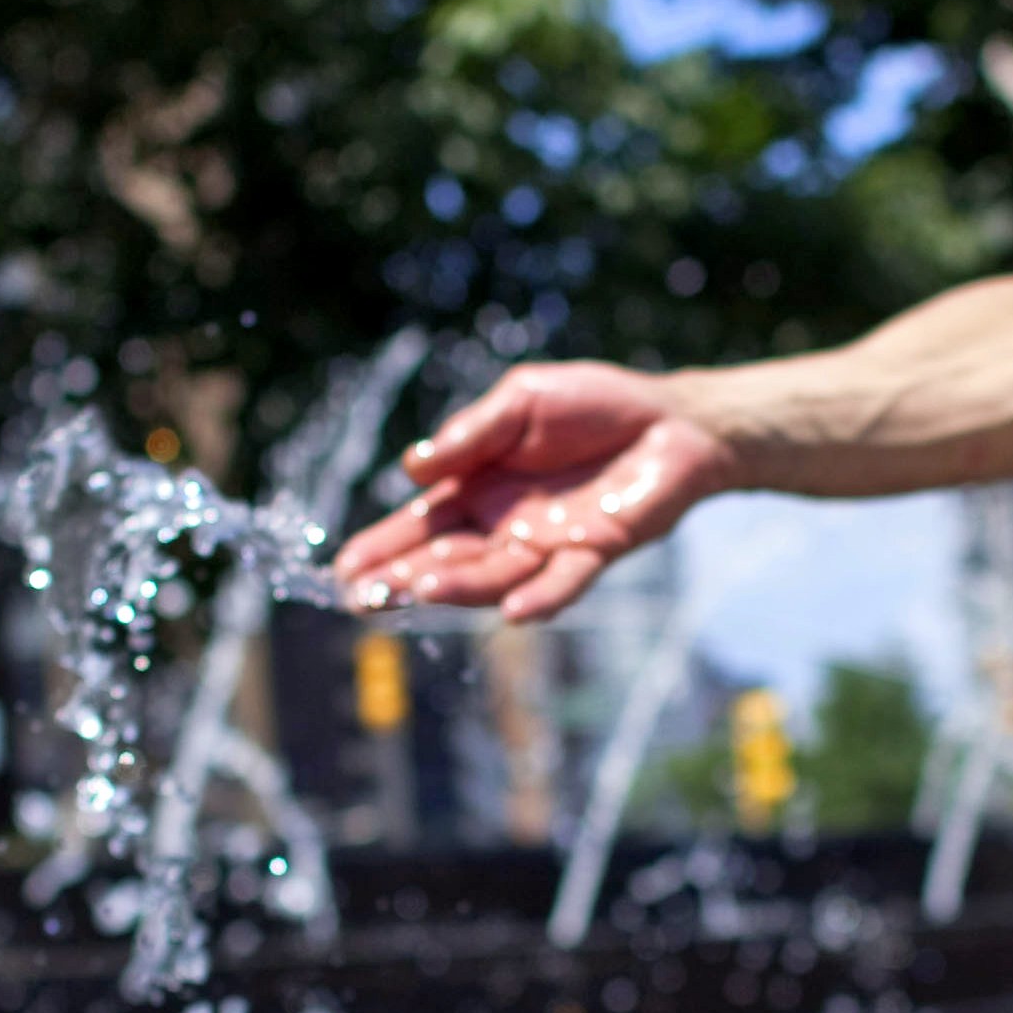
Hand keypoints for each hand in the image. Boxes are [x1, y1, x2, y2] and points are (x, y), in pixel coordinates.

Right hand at [330, 363, 740, 625]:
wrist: (668, 418)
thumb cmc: (592, 404)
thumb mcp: (520, 401)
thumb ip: (471, 434)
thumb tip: (411, 467)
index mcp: (477, 489)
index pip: (419, 526)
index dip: (382, 547)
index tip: (343, 570)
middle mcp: (505, 526)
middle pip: (446, 560)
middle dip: (403, 579)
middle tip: (362, 598)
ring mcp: (549, 544)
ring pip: (496, 575)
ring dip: (458, 587)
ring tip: (418, 591)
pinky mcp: (596, 549)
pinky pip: (566, 580)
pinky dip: (543, 596)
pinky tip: (516, 612)